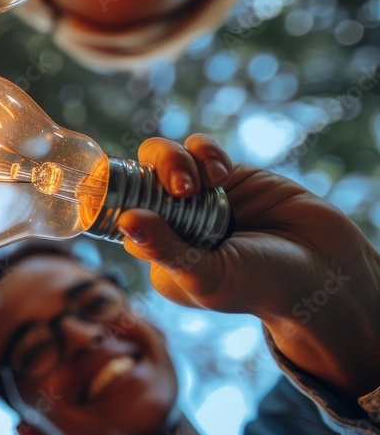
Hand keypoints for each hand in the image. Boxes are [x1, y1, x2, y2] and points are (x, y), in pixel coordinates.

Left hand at [118, 134, 379, 399]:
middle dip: (148, 173)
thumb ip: (166, 250)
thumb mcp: (207, 277)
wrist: (324, 268)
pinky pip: (198, 148)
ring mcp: (198, 195)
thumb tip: (125, 221)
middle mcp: (172, 222)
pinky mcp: (225, 173)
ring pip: (161, 156)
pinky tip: (221, 173)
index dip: (113, 199)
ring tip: (195, 182)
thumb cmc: (262, 286)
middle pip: (136, 180)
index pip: (119, 217)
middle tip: (178, 188)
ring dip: (171, 159)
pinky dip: (203, 152)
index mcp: (158, 253)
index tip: (109, 187)